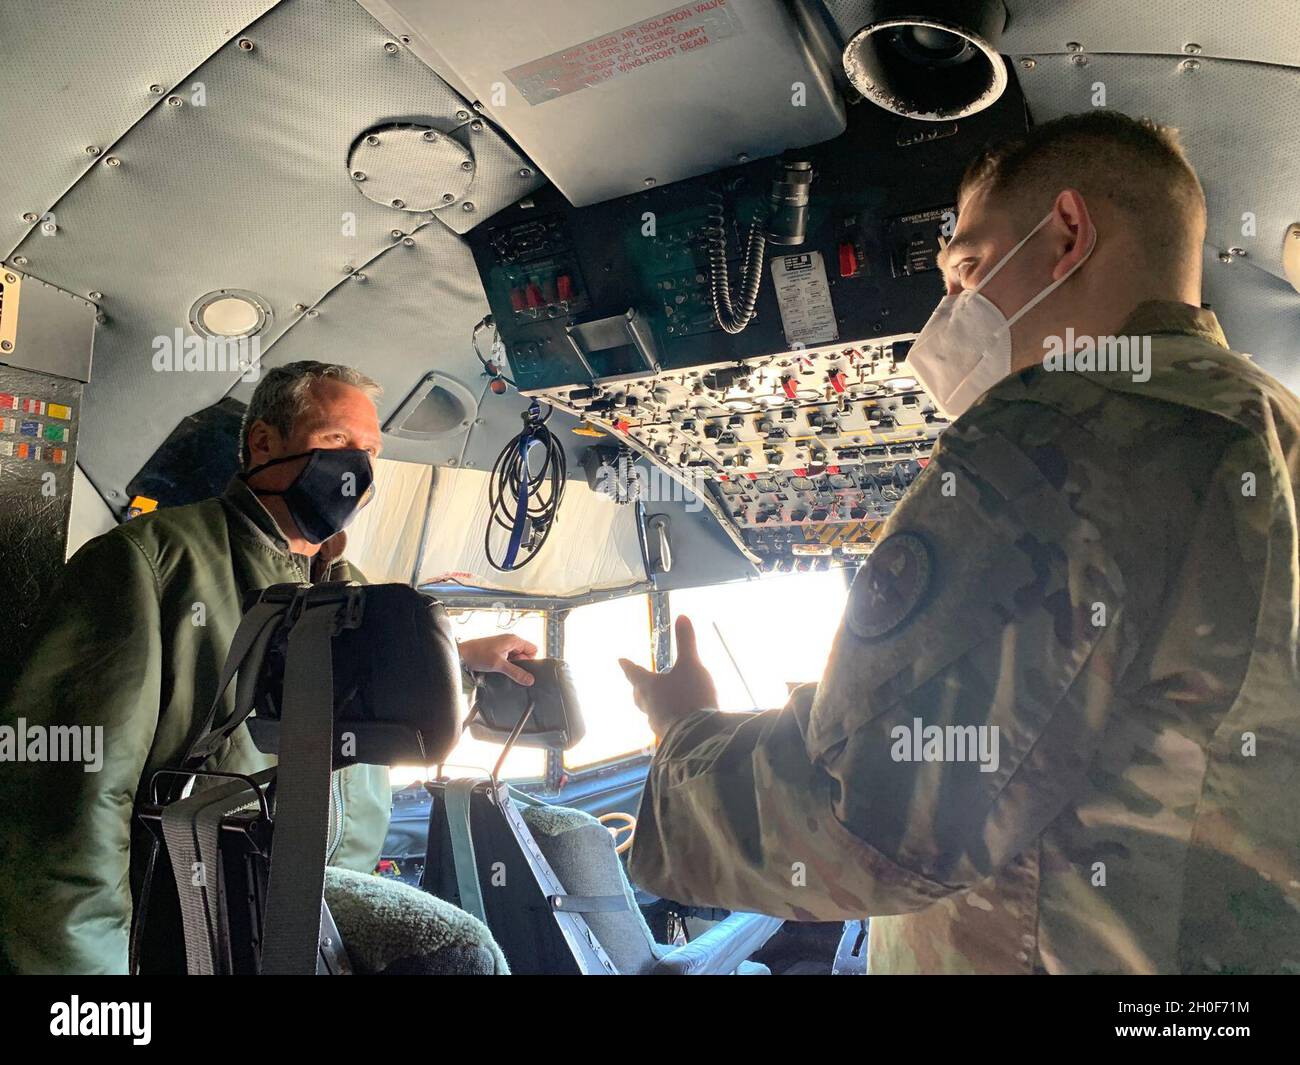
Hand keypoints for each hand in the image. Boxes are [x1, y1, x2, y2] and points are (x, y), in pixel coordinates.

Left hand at [459, 633, 537, 685]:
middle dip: (520, 664)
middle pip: (525, 654)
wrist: (461, 654)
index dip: (530, 660)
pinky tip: (498, 668)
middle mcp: (510, 641)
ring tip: (501, 668)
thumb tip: (530, 680)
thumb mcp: (499, 665)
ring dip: (511, 665)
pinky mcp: (498, 651)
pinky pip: (508, 659)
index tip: (521, 668)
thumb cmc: (478, 655)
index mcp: (514, 640)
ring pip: (516, 658)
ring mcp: (504, 646)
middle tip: (509, 669)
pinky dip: (506, 665)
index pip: (533, 649)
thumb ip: (516, 673)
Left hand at [619, 616, 717, 737]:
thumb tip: (682, 616)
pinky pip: (664, 723)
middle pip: (638, 695)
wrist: (699, 737)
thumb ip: (686, 642)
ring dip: (652, 704)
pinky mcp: (670, 736)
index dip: (628, 665)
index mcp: (649, 686)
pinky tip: (676, 718)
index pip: (634, 673)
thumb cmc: (691, 696)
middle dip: (638, 688)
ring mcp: (658, 723)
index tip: (620, 660)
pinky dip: (666, 716)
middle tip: (636, 683)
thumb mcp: (691, 664)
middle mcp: (649, 706)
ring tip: (659, 700)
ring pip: (650, 711)